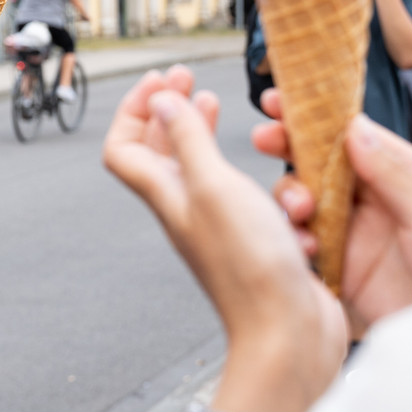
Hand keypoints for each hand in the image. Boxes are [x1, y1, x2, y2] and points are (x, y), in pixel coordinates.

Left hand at [103, 68, 345, 411]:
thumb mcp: (214, 185)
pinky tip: (260, 158)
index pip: (123, 148)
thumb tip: (160, 100)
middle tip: (186, 78)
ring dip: (200, 131)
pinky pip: (236, 192)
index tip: (160, 79)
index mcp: (167, 196)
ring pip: (196, 167)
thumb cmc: (250, 264)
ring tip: (213, 102)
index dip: (133, 110)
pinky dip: (243, 168)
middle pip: (158, 153)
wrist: (288, 333)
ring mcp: (217, 224)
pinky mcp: (251, 238)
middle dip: (168, 110)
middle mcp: (186, 209)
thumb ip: (187, 139)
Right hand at [254, 90, 411, 329]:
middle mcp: (376, 201)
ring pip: (306, 202)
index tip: (277, 101)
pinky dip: (296, 242)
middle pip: (320, 164)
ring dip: (291, 199)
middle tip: (263, 140)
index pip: (352, 136)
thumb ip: (390, 173)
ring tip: (299, 212)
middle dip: (289, 150)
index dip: (314, 118)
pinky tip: (306, 250)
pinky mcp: (341, 270)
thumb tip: (353, 127)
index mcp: (406, 176)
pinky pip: (305, 245)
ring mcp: (356, 235)